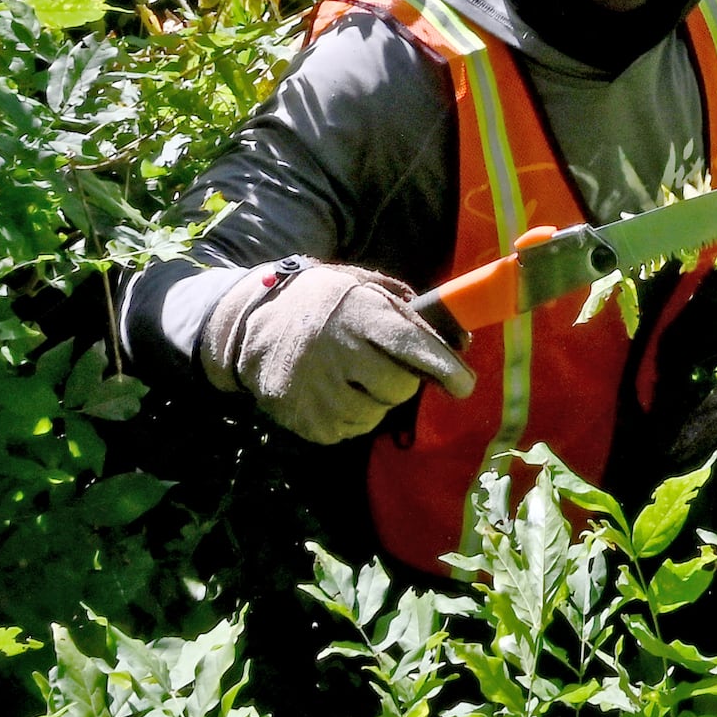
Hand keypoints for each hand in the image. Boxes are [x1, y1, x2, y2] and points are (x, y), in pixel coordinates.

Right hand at [198, 260, 473, 443]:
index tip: (464, 385)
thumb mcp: (363, 287)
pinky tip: (334, 391)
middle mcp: (339, 352)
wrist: (251, 324)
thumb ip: (410, 310)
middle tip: (390, 366)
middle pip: (400, 386)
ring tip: (354, 375)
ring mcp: (318, 390)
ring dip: (376, 399)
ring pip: (376, 413)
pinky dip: (351, 415)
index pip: (414, 346)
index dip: (445, 368)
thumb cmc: (322, 302)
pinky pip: (349, 430)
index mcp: (359, 313)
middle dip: (405, 380)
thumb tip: (461, 342)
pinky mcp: (306, 419)